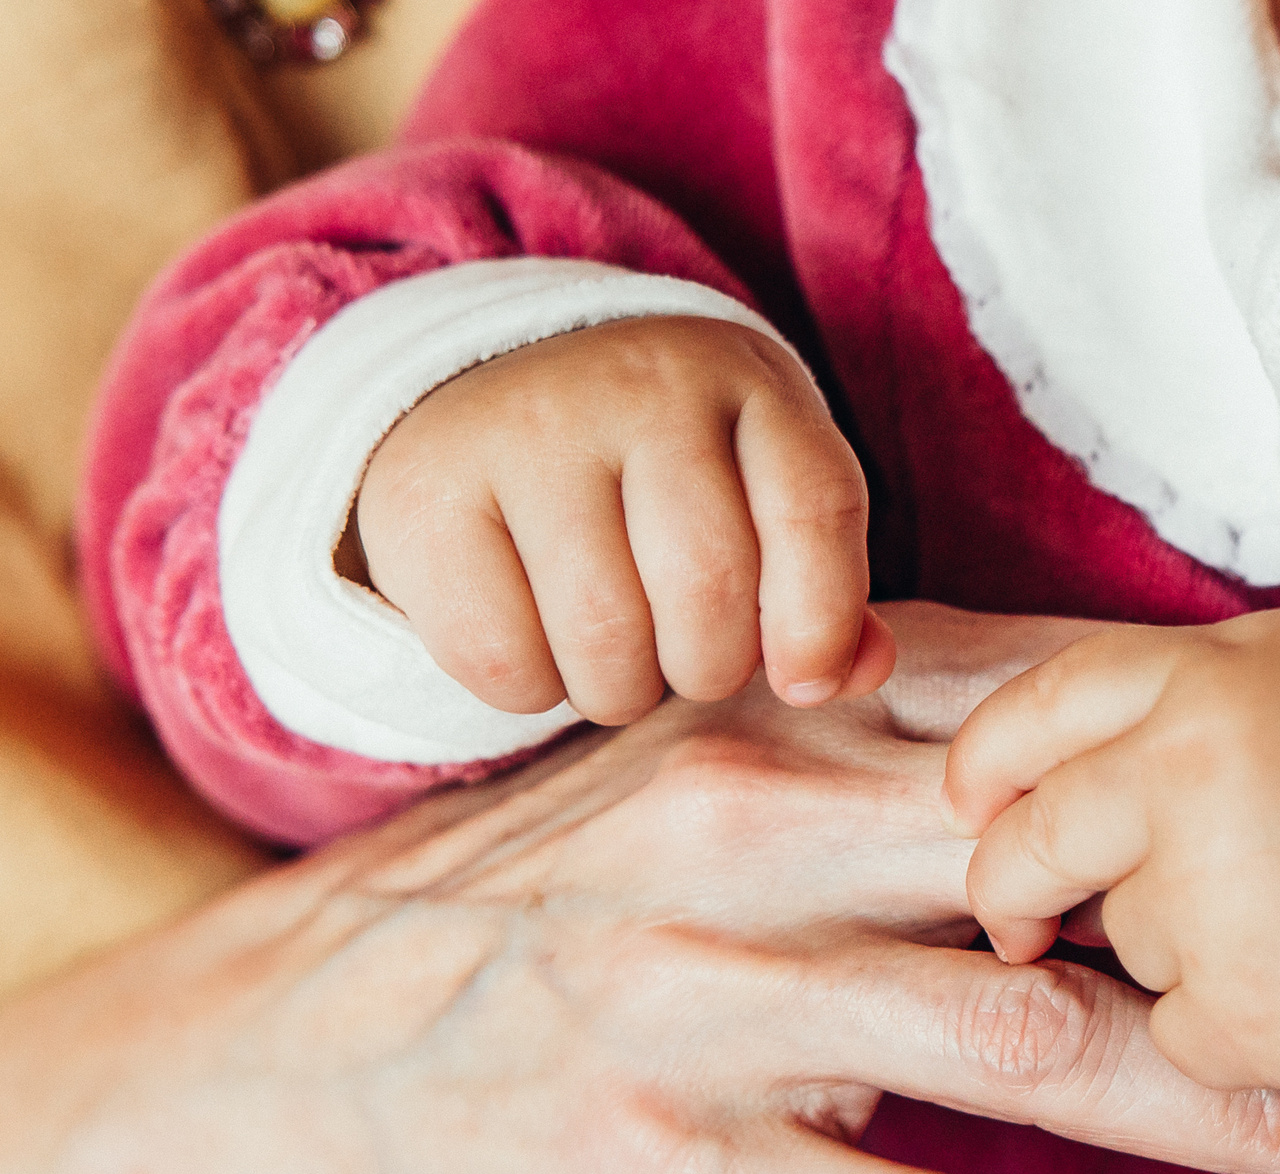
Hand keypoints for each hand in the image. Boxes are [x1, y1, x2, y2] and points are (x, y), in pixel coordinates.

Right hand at [0, 604, 1279, 1173]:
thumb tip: (1096, 787)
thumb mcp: (694, 804)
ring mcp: (707, 993)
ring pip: (1032, 1045)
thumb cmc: (527, 925)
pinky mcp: (663, 1150)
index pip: (1072, 741)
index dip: (1262, 806)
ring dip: (1245, 1115)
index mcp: (790, 732)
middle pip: (1094, 885)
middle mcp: (761, 831)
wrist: (275, 1058)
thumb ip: (887, 791)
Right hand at [353, 314, 893, 721]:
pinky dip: (533, 690)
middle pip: (708, 586)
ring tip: (615, 655)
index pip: (813, 506)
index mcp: (744, 377)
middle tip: (686, 660)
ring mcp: (523, 430)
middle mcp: (634, 383)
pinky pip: (504, 659)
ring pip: (606, 638)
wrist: (488, 392)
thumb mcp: (759, 498)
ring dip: (621, 690)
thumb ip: (824, 589)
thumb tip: (853, 673)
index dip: (820, 620)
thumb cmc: (663, 478)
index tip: (802, 681)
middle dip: (709, 667)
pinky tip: (538, 643)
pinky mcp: (426, 495)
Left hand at [942, 606, 1279, 1094]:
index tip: (969, 805)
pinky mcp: (1257, 1025)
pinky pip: (1179, 1040)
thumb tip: (1006, 768)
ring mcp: (1222, 910)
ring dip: (1170, 943)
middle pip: (1026, 848)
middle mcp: (1193, 783)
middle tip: (1024, 916)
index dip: (981, 768)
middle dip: (1009, 888)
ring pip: (1118, 944)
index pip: (1028, 717)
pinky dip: (1234, 1029)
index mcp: (1204, 679)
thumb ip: (1164, 695)